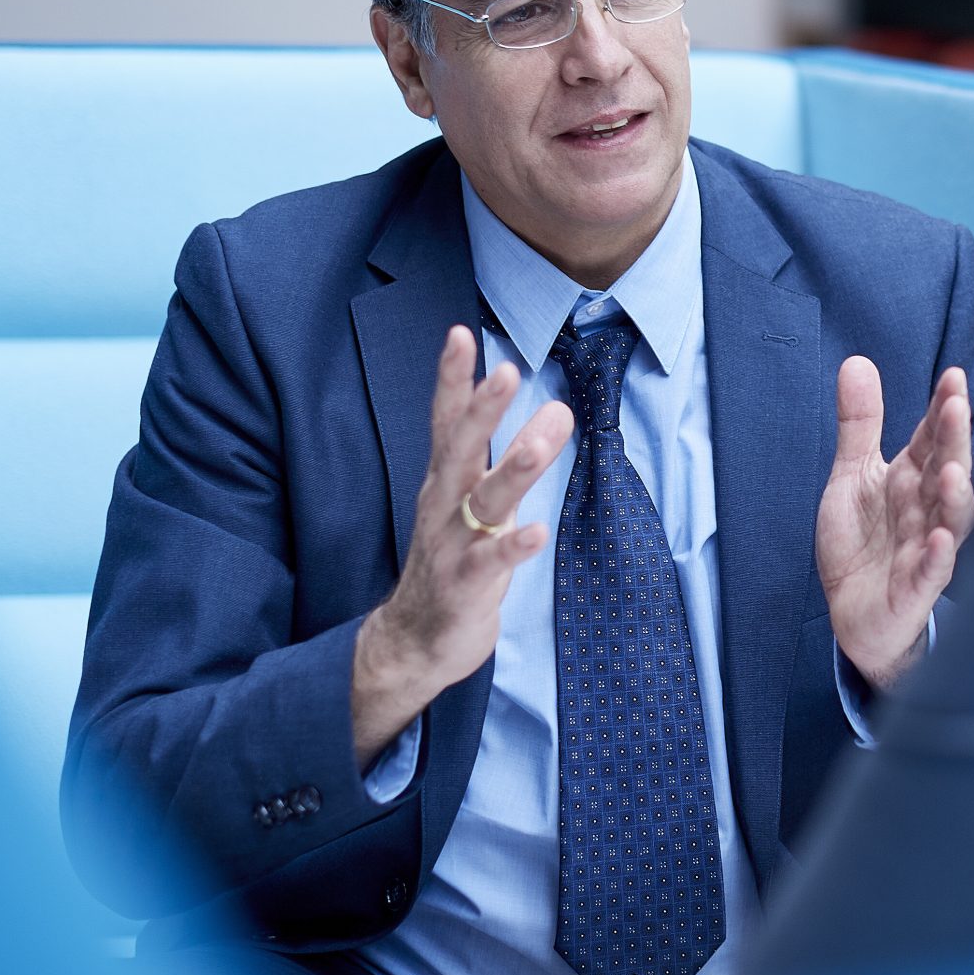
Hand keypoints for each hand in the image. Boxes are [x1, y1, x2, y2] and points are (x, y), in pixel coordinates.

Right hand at [352, 325, 572, 769]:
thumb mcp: (478, 503)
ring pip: (482, 502)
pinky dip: (512, 547)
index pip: (446, 421)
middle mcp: (442, 506)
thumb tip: (558, 409)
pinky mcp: (464, 587)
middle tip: (506, 371)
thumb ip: (513, 457)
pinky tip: (536, 531)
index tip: (459, 333)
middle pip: (459, 450)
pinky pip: (490, 563)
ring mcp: (451, 546)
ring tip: (542, 438)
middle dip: (481, 410)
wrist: (416, 641)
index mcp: (444, 482)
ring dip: (513, 469)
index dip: (452, 379)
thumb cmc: (454, 561)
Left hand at [815, 359, 973, 691]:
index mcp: (912, 479)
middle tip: (955, 405)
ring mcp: (926, 550)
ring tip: (951, 471)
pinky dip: (938, 557)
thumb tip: (856, 361)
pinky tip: (939, 540)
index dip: (942, 409)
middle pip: (947, 470)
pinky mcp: (915, 590)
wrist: (854, 616)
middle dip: (953, 440)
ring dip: (955, 497)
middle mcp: (927, 510)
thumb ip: (859, 424)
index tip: (952, 375)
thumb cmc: (863, 544)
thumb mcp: (851, 476)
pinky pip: (931, 573)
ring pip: (951, 521)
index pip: (932, 439)